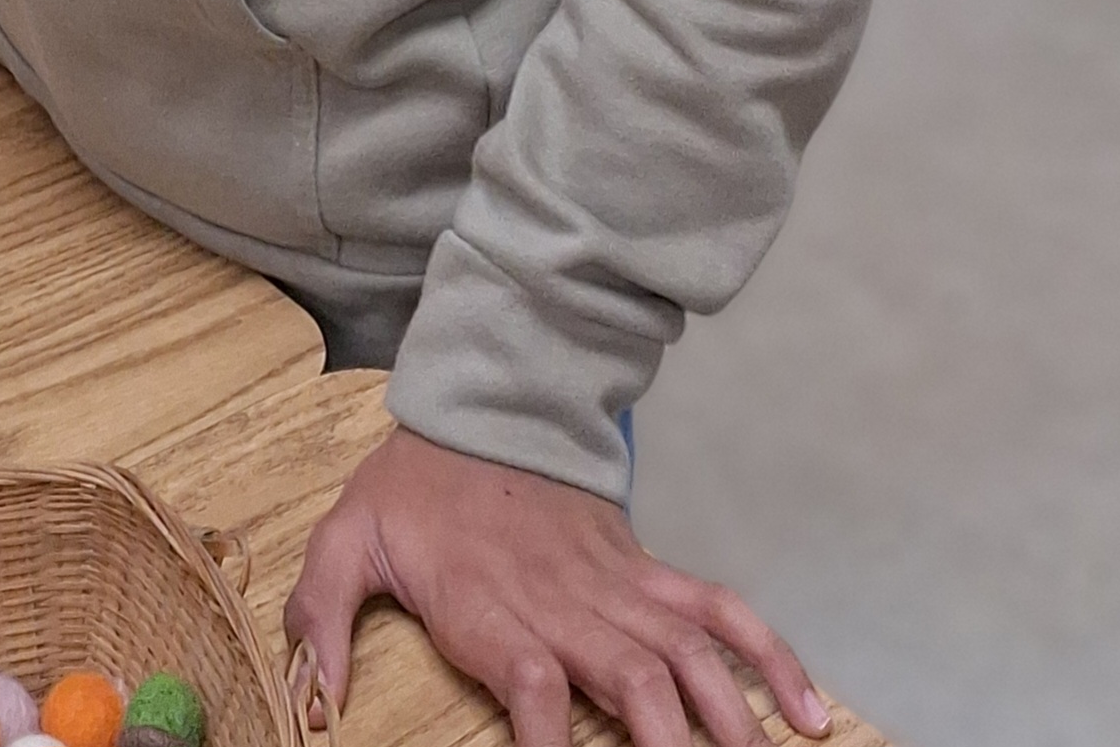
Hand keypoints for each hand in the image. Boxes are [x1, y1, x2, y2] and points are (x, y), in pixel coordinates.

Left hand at [282, 428, 829, 746]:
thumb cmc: (412, 490)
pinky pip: (719, 610)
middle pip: (632, 682)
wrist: (475, 407)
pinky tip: (805, 713)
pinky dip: (768, 656)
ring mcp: (615, 587)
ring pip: (687, 656)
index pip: (529, 682)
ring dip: (730, 718)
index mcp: (490, 606)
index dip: (548, 744)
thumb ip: (321, 612)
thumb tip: (314, 695)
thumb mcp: (346, 539)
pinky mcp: (646, 570)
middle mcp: (564, 603)